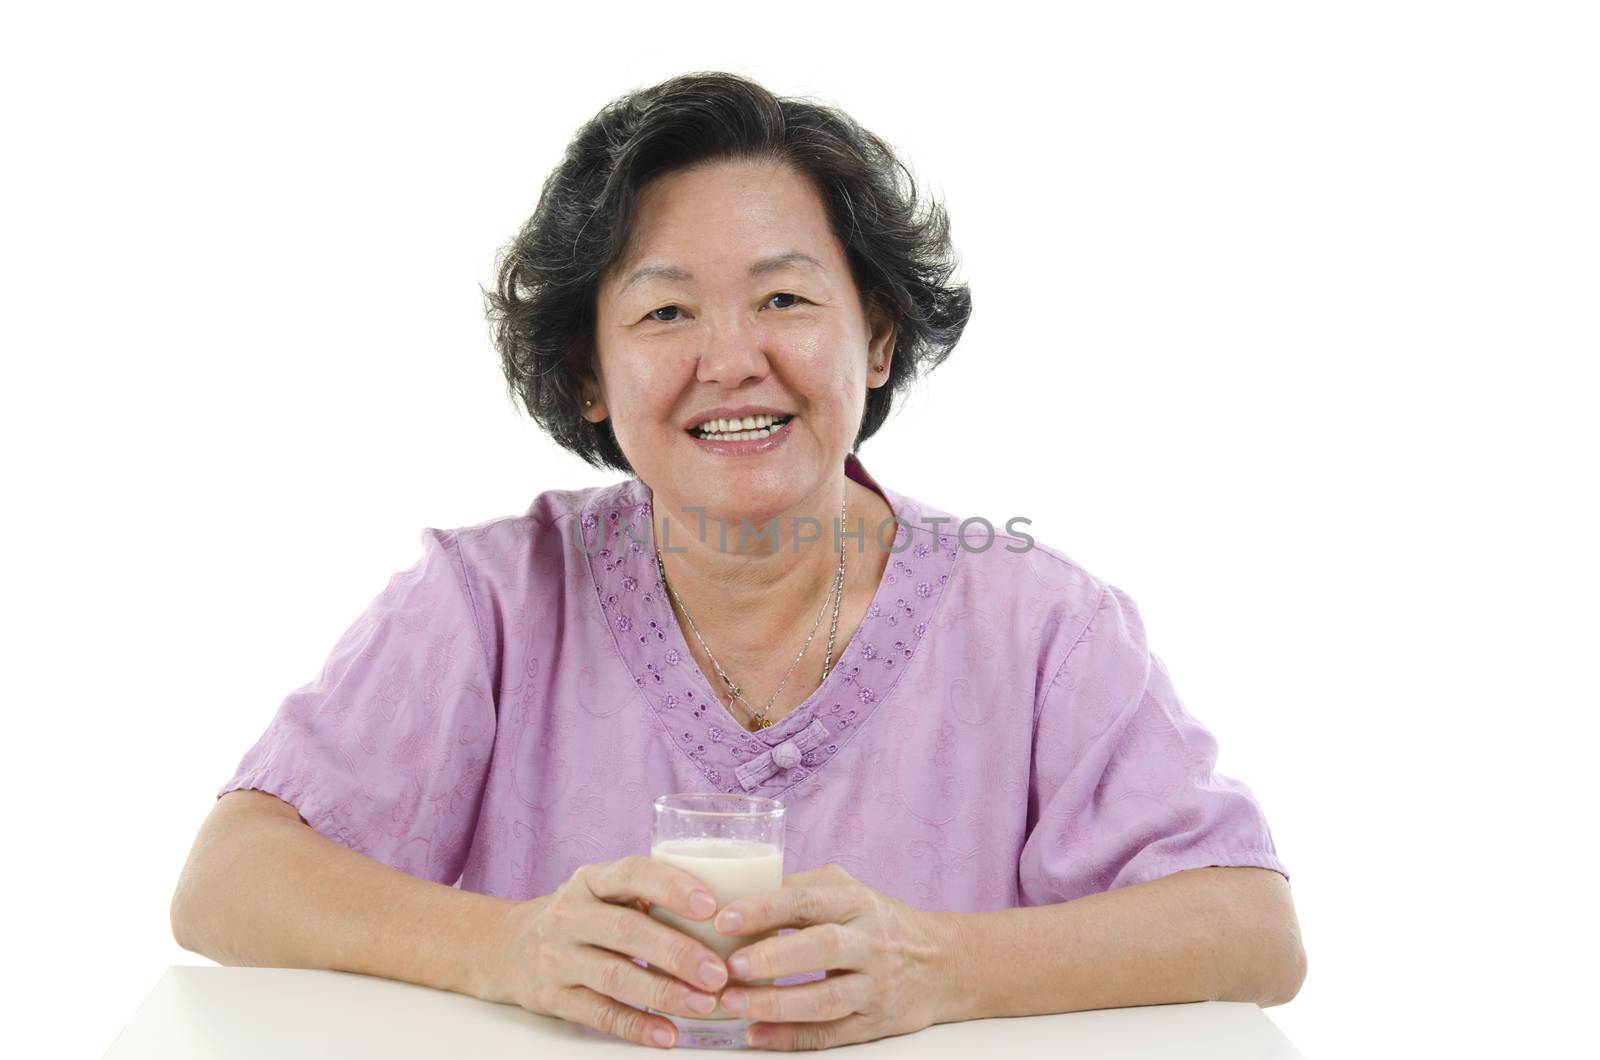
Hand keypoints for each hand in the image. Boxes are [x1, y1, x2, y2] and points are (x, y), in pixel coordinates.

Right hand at [487, 855, 731, 1048]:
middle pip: (627, 931)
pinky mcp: (553, 997)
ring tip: (704, 1004)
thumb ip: (648, 897)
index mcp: (591, 880)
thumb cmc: (581, 916)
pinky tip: (667, 1034)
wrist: (508, 947)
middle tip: (719, 972)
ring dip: (664, 992)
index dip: (672, 887)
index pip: (632, 874)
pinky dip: (636, 1026)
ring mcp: (558, 957)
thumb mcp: (603, 892)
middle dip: (677, 952)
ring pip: (615, 976)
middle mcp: (570, 915)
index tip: (711, 906)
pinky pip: (599, 1014)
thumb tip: (727, 915)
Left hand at [711, 864, 953, 1050]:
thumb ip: (799, 889)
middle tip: (729, 966)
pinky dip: (790, 1038)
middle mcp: (870, 942)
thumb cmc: (878, 921)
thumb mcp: (847, 891)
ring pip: (826, 999)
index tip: (723, 919)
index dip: (763, 909)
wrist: (941, 964)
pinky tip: (756, 1035)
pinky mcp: (874, 1023)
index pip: (807, 901)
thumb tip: (738, 894)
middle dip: (771, 957)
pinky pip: (830, 1034)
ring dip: (776, 1004)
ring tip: (734, 1002)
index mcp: (856, 902)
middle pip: (822, 948)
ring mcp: (875, 986)